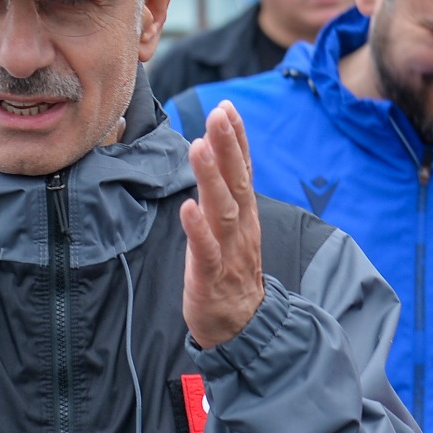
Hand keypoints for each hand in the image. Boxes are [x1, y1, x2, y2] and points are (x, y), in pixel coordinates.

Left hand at [182, 101, 264, 348]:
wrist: (242, 325)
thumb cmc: (229, 271)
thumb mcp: (230, 228)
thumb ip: (224, 194)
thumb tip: (212, 154)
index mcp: (243, 214)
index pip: (242, 170)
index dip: (237, 139)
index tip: (227, 108)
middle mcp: (240, 228)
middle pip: (237, 182)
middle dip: (228, 146)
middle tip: (218, 114)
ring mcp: (228, 252)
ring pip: (223, 210)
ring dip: (211, 178)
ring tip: (200, 148)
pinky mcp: (211, 277)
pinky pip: (206, 251)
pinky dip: (198, 229)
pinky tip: (188, 207)